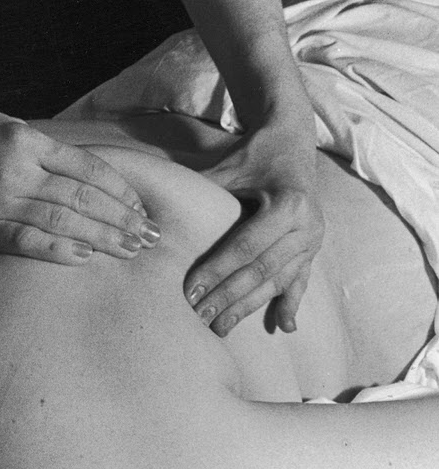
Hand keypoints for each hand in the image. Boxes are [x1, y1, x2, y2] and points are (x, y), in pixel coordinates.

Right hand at [0, 97, 160, 263]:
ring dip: (101, 239)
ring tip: (128, 249)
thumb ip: (44, 151)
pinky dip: (59, 252)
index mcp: (25, 140)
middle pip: (82, 200)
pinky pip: (27, 243)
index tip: (141, 207)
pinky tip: (85, 257)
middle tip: (149, 237)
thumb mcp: (6, 125)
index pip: (87, 170)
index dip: (120, 192)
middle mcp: (14, 171)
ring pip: (61, 224)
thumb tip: (89, 180)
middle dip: (121, 220)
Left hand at [184, 117, 324, 335]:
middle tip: (200, 320)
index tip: (191, 293)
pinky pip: (300, 280)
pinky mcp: (313, 248)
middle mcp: (308, 225)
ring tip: (222, 328)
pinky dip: (290, 303)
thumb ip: (200, 192)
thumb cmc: (253, 154)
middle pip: (262, 270)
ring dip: (250, 307)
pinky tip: (284, 328)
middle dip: (229, 298)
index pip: (247, 247)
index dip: (217, 271)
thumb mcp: (227, 169)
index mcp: (290, 203)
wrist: (292, 140)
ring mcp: (314, 239)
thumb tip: (154, 211)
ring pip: (278, 281)